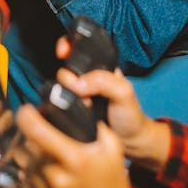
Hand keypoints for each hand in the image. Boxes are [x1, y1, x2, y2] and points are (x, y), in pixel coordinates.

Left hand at [14, 104, 138, 187]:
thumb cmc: (115, 187)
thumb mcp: (113, 148)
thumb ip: (94, 125)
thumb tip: (78, 107)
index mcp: (74, 159)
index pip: (35, 130)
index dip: (26, 115)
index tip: (27, 112)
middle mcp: (56, 178)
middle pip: (27, 148)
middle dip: (32, 139)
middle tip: (42, 139)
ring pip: (24, 168)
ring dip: (30, 159)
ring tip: (45, 160)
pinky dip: (30, 180)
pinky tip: (44, 178)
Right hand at [53, 45, 169, 167]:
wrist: (129, 142)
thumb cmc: (130, 114)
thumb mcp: (124, 92)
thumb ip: (104, 82)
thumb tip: (78, 84)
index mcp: (100, 67)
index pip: (78, 48)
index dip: (67, 45)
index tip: (62, 53)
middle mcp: (86, 79)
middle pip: (65, 70)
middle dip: (69, 80)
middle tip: (84, 94)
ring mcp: (77, 95)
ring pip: (59, 87)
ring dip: (67, 96)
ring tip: (86, 106)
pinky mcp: (71, 110)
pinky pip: (58, 104)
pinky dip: (61, 107)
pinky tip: (76, 112)